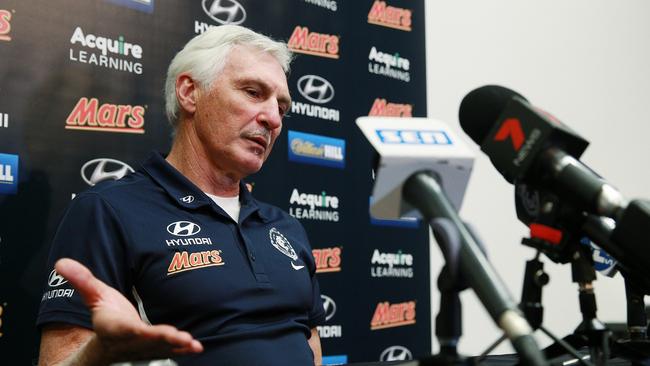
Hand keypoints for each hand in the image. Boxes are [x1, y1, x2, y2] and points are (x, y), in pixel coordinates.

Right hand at [55, 258, 202, 363]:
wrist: (106, 344)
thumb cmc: (105, 316)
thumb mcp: (94, 296)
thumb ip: (82, 280)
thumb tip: (61, 262)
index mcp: (116, 328)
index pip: (126, 329)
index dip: (137, 331)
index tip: (145, 330)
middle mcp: (131, 341)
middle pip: (148, 341)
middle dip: (163, 339)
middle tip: (180, 337)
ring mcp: (145, 348)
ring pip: (162, 348)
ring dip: (177, 346)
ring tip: (191, 343)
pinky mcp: (157, 349)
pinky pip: (171, 350)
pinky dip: (184, 350)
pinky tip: (196, 347)